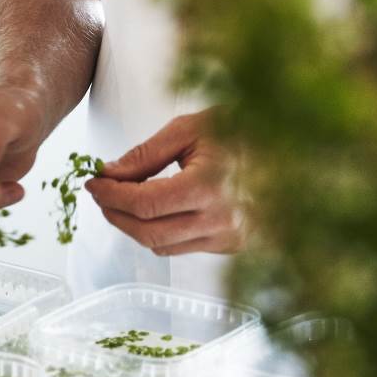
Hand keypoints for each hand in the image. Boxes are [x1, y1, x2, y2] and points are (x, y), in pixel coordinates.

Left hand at [86, 110, 244, 256]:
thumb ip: (145, 154)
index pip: (144, 204)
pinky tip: (155, 210)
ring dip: (133, 226)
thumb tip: (109, 173)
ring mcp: (227, 238)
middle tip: (101, 193)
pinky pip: (180, 248)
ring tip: (124, 200)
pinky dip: (159, 232)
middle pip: (147, 232)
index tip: (94, 183)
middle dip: (115, 214)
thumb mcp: (187, 129)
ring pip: (161, 245)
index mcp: (208, 188)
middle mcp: (220, 221)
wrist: (281, 146)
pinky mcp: (230, 245)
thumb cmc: (236, 129)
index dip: (111, 196)